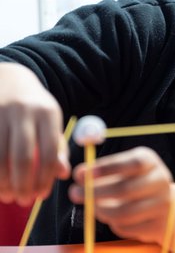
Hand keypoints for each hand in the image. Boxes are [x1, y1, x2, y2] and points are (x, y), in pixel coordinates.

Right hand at [0, 63, 69, 205]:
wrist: (11, 79)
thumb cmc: (35, 107)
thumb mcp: (52, 121)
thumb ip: (58, 147)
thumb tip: (63, 173)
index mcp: (47, 112)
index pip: (50, 151)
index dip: (46, 178)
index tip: (42, 195)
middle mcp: (23, 111)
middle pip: (22, 157)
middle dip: (23, 185)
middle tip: (24, 200)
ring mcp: (0, 113)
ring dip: (2, 184)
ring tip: (8, 196)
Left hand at [69, 146, 172, 243]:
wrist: (164, 203)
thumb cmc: (134, 181)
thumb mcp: (121, 170)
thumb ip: (100, 170)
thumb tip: (79, 174)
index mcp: (150, 161)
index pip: (133, 162)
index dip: (108, 168)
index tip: (83, 174)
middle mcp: (160, 179)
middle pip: (125, 189)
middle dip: (95, 192)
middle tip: (74, 193)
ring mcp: (162, 203)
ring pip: (124, 212)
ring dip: (101, 210)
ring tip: (92, 206)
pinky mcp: (158, 225)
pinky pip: (127, 227)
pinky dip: (113, 223)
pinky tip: (112, 217)